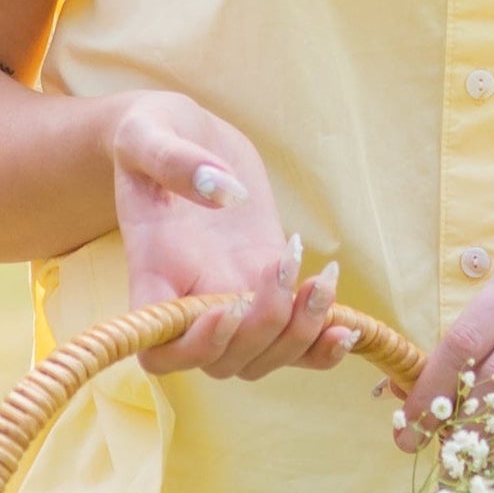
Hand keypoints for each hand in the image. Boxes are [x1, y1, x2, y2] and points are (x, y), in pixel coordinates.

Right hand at [108, 92, 356, 380]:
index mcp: (153, 273)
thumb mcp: (146, 131)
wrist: (180, 134)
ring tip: (323, 281)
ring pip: (262, 358)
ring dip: (300, 335)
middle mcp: (189, 299)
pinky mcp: (267, 286)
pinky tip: (347, 327)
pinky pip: (293, 343)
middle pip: (223, 360)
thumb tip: (225, 191)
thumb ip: (174, 160)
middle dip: (264, 327)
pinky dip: (322, 347)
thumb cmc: (149, 133)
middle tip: (285, 265)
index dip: (196, 345)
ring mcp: (231, 297)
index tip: (230, 304)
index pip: (159, 347)